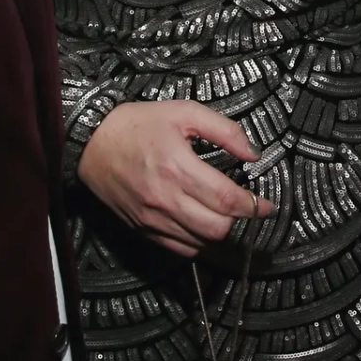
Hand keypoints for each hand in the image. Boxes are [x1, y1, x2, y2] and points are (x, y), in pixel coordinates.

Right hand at [78, 100, 275, 257]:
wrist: (91, 143)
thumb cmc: (139, 124)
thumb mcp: (185, 112)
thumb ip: (225, 131)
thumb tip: (253, 153)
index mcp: (178, 167)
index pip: (226, 199)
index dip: (254, 206)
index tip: (269, 207)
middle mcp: (165, 198)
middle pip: (216, 227)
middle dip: (239, 220)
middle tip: (247, 207)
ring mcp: (152, 218)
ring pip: (200, 242)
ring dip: (220, 232)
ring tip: (226, 215)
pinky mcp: (142, 228)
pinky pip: (178, 248)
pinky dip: (197, 242)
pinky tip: (203, 225)